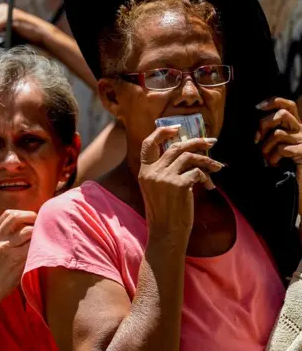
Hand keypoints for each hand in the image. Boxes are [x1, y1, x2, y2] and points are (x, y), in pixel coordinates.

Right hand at [0, 210, 35, 304]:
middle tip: (39, 222)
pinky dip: (38, 244)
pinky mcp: (15, 258)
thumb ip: (5, 235)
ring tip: (42, 236)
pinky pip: (32, 246)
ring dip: (37, 232)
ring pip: (27, 231)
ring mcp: (5, 247)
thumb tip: (26, 224)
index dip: (22, 213)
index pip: (8, 214)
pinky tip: (41, 247)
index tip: (31, 218)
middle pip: (16, 216)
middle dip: (30, 216)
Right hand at [138, 126, 222, 240]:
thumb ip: (166, 171)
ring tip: (217, 167)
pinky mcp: (178, 185)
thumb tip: (187, 154)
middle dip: (196, 142)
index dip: (162, 132)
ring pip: (189, 157)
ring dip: (207, 161)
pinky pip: (197, 172)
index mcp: (144, 172)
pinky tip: (209, 186)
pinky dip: (206, 177)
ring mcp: (164, 177)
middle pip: (176, 147)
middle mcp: (152, 172)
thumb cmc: (165, 213)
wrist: (166, 233)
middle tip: (211, 143)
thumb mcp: (158, 189)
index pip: (148, 144)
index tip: (177, 128)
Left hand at [255, 97, 301, 214]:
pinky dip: (274, 157)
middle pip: (282, 114)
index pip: (288, 105)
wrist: (298, 183)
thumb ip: (267, 135)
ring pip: (279, 133)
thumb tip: (256, 132)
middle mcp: (301, 130)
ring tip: (267, 157)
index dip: (274, 102)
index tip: (258, 107)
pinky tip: (275, 163)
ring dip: (266, 146)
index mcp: (294, 126)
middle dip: (264, 124)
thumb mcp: (272, 146)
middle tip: (257, 139)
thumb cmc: (282, 164)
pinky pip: (283, 148)